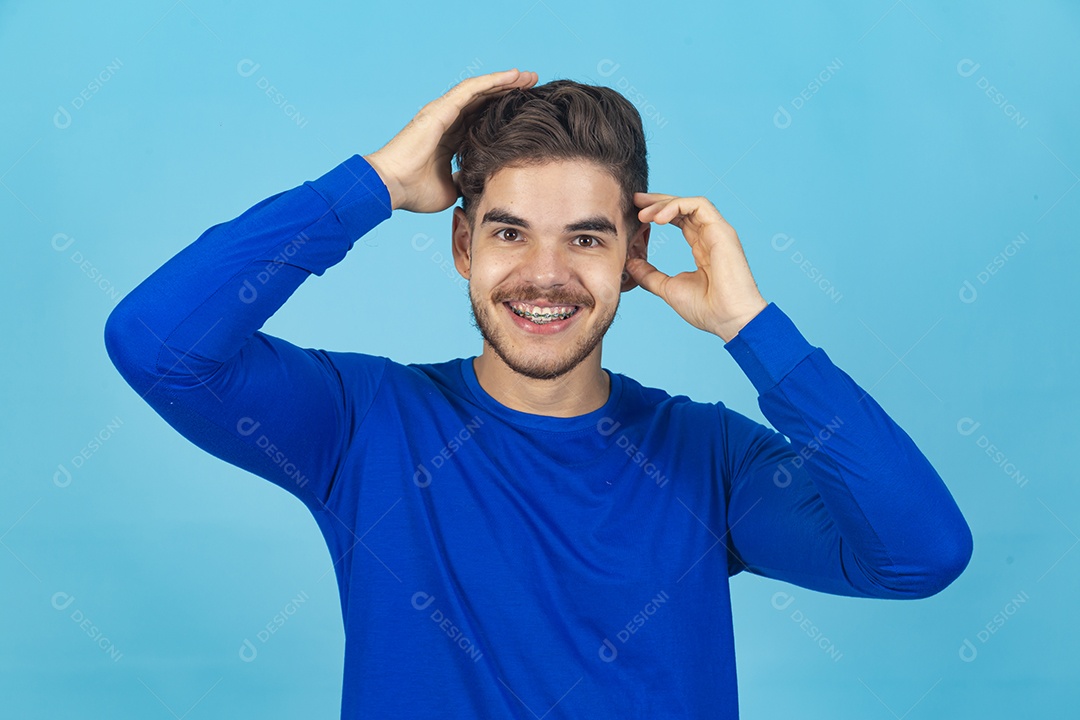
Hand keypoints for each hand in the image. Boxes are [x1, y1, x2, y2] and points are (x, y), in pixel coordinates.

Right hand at [363, 68, 538, 213]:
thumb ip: (464, 181)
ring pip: (480, 90)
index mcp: (450, 138)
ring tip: (528, 77)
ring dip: (505, 82)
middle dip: (509, 92)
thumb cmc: (415, 191)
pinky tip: (512, 76)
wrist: (392, 187)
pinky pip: (471, 89)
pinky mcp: (441, 108)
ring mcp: (443, 112)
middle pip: (484, 101)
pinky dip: (492, 81)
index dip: (504, 113)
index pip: (482, 120)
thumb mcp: (450, 189)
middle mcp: (447, 120)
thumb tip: (478, 184)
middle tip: (533, 86)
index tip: (527, 111)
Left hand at [626, 193, 767, 342]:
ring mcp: (717, 232)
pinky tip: (658, 218)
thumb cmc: (706, 309)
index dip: (658, 213)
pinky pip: (699, 206)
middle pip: (683, 208)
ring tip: (644, 214)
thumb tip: (630, 262)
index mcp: (701, 247)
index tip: (637, 214)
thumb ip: (649, 274)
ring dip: (664, 204)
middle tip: (636, 202)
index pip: (679, 220)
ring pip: (690, 203)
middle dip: (658, 201)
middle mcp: (710, 236)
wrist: (729, 319)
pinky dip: (677, 206)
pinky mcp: (722, 231)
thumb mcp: (668, 288)